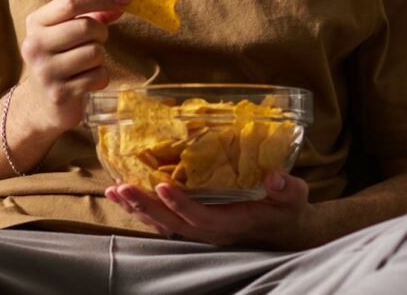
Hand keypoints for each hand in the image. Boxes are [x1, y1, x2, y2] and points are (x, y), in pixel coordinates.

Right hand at [19, 0, 128, 133]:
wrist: (41, 103)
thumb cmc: (61, 58)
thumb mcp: (69, 31)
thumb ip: (94, 14)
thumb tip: (122, 0)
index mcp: (36, 22)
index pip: (72, 2)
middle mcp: (35, 44)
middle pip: (86, 26)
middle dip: (101, 33)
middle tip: (97, 41)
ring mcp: (45, 71)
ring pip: (94, 53)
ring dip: (99, 59)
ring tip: (87, 64)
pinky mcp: (59, 94)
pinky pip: (97, 76)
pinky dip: (100, 77)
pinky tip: (87, 81)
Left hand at [105, 170, 314, 249]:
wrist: (283, 227)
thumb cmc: (286, 208)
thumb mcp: (293, 197)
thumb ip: (286, 189)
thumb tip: (274, 178)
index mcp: (231, 224)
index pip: (201, 218)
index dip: (181, 205)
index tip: (162, 186)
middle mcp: (209, 230)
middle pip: (171, 223)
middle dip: (145, 206)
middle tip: (121, 186)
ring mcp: (199, 227)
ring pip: (162, 223)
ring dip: (137, 207)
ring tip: (113, 189)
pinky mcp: (192, 221)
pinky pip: (162, 218)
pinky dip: (141, 207)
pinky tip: (123, 193)